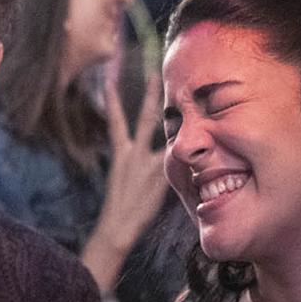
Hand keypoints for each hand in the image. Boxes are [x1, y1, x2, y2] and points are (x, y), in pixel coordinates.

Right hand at [98, 59, 169, 245]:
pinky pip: (176, 158)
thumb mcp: (128, 183)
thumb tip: (162, 160)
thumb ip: (143, 167)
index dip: (113, 101)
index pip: (117, 121)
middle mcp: (132, 152)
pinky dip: (185, 152)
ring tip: (174, 95)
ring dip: (169, 114)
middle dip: (148, 96)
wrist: (117, 227)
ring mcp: (146, 162)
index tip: (110, 82)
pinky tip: (190, 146)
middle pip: (141, 117)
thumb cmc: (122, 212)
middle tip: (154, 74)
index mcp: (121, 154)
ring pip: (160, 132)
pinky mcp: (159, 173)